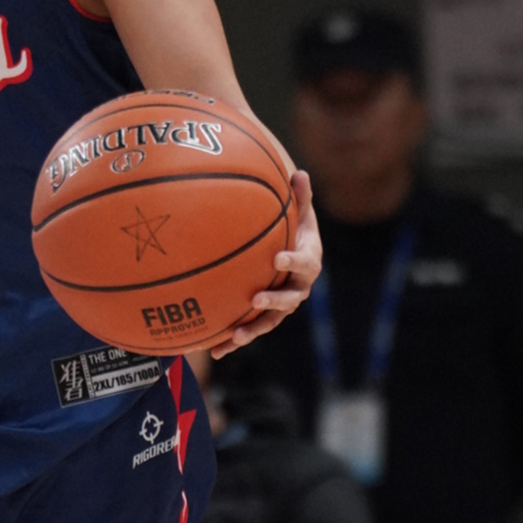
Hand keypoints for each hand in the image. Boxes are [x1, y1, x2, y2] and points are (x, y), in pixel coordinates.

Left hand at [210, 168, 318, 358]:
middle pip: (290, 299)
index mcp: (308, 261)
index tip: (278, 258)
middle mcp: (299, 288)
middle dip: (273, 301)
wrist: (295, 255)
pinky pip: (252, 330)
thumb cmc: (296, 229)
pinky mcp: (267, 317)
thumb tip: (298, 172)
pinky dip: (234, 341)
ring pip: (271, 321)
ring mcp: (283, 305)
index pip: (304, 263)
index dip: (293, 261)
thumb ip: (300, 197)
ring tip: (235, 336)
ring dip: (253, 330)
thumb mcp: (300, 213)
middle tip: (255, 299)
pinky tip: (214, 350)